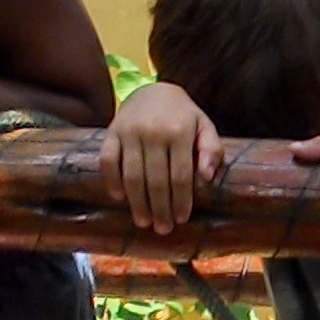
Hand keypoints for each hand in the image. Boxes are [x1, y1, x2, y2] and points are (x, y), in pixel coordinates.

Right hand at [102, 82, 222, 234]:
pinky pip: (107, 161)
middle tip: (162, 228)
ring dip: (137, 202)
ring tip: (143, 221)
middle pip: (155, 180)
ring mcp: (129, 132)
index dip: (180, 200)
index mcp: (179, 131)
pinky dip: (111, 181)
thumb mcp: (204, 126)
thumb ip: (212, 149)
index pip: (180, 175)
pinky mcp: (111, 133)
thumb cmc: (182, 116)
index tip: (181, 219)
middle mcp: (153, 131)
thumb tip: (207, 176)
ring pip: (131, 175)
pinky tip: (119, 198)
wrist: (152, 91)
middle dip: (160, 208)